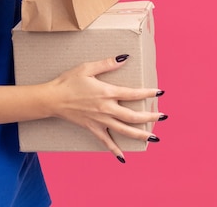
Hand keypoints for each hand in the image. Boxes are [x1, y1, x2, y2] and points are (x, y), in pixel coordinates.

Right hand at [46, 54, 165, 161]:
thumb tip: (124, 58)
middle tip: (163, 117)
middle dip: (151, 117)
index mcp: (107, 92)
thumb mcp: (87, 68)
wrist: (53, 99)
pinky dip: (115, 150)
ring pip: (125, 131)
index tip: (160, 93)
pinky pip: (106, 142)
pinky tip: (124, 158)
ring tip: (154, 138)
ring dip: (141, 135)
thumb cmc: (68, 81)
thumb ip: (106, 64)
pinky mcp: (93, 128)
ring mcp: (100, 120)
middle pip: (134, 116)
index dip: (148, 93)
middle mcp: (107, 109)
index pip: (133, 93)